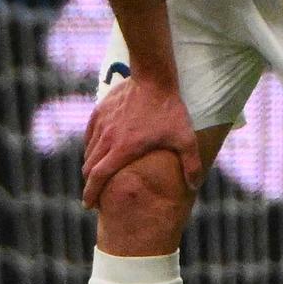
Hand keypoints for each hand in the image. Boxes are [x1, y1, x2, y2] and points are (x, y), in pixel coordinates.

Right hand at [81, 69, 203, 209]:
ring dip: (91, 167)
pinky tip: (98, 151)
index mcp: (123, 149)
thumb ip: (191, 165)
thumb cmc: (170, 110)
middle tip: (95, 195)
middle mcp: (107, 138)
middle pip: (89, 168)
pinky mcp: (99, 112)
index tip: (87, 205)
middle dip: (89, 185)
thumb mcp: (186, 139)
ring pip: (89, 152)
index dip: (91, 193)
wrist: (153, 78)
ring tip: (99, 175)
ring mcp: (101, 124)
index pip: (98, 177)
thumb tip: (194, 186)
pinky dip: (91, 147)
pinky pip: (89, 136)